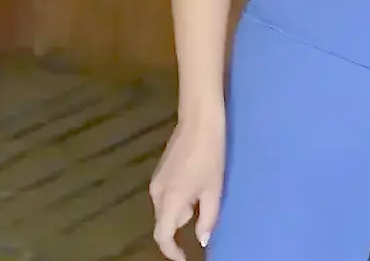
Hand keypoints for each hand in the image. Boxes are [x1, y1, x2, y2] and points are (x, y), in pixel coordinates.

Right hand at [149, 115, 224, 259]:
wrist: (199, 122)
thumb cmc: (210, 156)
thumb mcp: (213, 190)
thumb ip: (207, 218)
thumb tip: (202, 240)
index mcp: (169, 200)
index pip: (162, 235)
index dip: (172, 251)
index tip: (184, 257)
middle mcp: (156, 193)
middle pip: (165, 221)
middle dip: (183, 222)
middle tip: (205, 206)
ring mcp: (156, 180)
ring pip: (166, 207)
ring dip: (182, 208)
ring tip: (203, 189)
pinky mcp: (159, 171)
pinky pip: (166, 194)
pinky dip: (179, 197)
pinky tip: (196, 180)